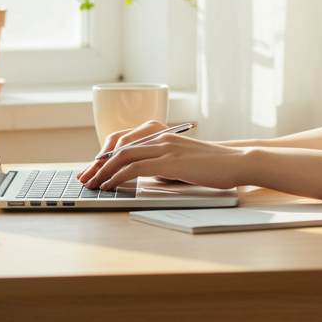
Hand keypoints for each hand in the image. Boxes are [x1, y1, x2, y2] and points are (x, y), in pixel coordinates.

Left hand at [76, 121, 251, 190]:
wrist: (236, 162)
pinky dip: (117, 177)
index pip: (122, 140)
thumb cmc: (211, 165)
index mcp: (161, 134)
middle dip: (96, 164)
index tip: (92, 169)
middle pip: (117, 146)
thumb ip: (160, 164)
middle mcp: (159, 136)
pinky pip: (135, 168)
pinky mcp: (170, 162)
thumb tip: (143, 177)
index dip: (103, 155)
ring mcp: (164, 147)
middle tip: (85, 178)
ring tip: (92, 185)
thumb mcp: (181, 161)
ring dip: (102, 171)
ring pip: (122, 156)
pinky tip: (110, 186)